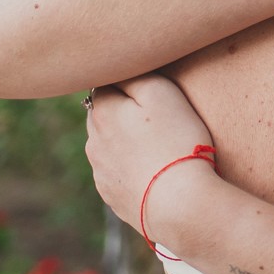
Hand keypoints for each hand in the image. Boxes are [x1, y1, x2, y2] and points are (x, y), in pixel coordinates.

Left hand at [85, 76, 218, 253]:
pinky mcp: (112, 197)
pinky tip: (154, 173)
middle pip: (104, 116)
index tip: (150, 91)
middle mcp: (92, 141)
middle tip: (157, 119)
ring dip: (126, 143)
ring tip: (158, 149)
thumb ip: (133, 74)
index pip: (105, 84)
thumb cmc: (176, 141)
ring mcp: (100, 172)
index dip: (129, 85)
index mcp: (101, 111)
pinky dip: (131, 169)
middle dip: (123, 114)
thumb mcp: (161, 91)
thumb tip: (116, 69)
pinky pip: (118, 173)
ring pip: (109, 146)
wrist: (180, 204)